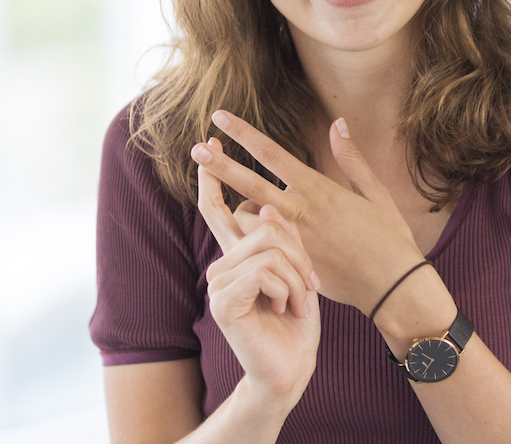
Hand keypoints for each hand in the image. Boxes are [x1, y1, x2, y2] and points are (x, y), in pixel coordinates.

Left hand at [191, 113, 426, 314]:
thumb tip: (338, 123)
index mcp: (318, 187)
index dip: (243, 134)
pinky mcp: (292, 262)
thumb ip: (351, 157)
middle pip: (250, 183)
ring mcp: (293, 238)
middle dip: (220, 166)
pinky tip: (245, 235)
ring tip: (222, 197)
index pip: (271, 153)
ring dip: (234, 206)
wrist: (393, 286)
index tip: (220, 117)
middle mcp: (301, 210)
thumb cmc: (389, 237)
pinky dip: (252, 237)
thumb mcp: (374, 191)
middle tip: (195, 150)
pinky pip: (260, 246)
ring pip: (250, 218)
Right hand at [196, 148, 320, 405]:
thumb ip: (286, 233)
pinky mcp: (224, 300)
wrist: (293, 367)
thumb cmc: (300, 319)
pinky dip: (288, 289)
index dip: (214, 175)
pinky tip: (287, 310)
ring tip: (300, 301)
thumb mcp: (301, 269)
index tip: (208, 143)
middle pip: (253, 217)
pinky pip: (264, 269)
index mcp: (243, 253)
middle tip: (274, 239)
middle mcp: (226, 263)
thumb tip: (268, 204)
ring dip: (297, 273)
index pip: (221, 208)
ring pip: (269, 242)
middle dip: (256, 210)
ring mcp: (221, 281)